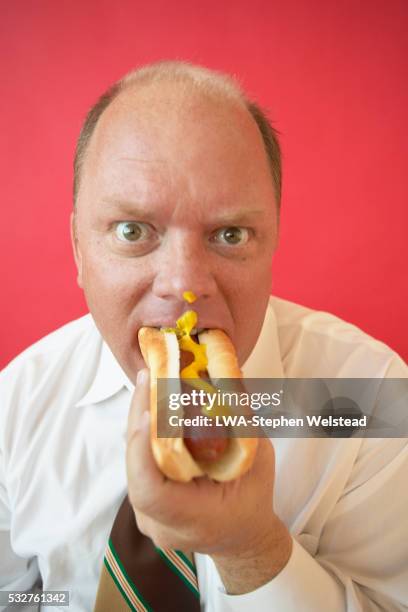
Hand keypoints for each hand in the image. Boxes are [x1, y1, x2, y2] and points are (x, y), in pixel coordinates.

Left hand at [126, 368, 291, 593]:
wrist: (243, 538)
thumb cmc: (252, 499)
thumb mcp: (259, 461)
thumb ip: (240, 423)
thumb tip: (225, 375)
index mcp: (193, 519)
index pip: (151, 491)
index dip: (143, 451)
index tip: (149, 413)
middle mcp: (161, 523)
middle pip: (136, 468)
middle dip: (139, 418)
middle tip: (149, 378)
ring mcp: (146, 516)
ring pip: (133, 463)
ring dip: (139, 421)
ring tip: (149, 384)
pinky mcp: (143, 503)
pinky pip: (137, 464)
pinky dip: (143, 434)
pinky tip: (151, 406)